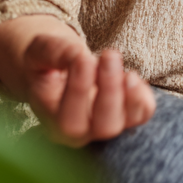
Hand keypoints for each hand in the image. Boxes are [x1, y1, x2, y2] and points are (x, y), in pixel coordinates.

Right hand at [0, 16, 155, 146]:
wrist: (57, 68)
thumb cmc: (46, 62)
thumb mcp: (41, 51)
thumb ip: (55, 52)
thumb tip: (78, 54)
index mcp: (52, 120)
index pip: (69, 119)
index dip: (80, 88)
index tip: (83, 57)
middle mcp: (79, 131)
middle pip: (102, 127)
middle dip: (110, 90)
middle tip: (110, 55)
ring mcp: (103, 126)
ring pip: (124, 124)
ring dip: (131, 98)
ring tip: (128, 72)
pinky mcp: (125, 114)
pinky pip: (141, 114)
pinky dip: (142, 98)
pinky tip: (131, 76)